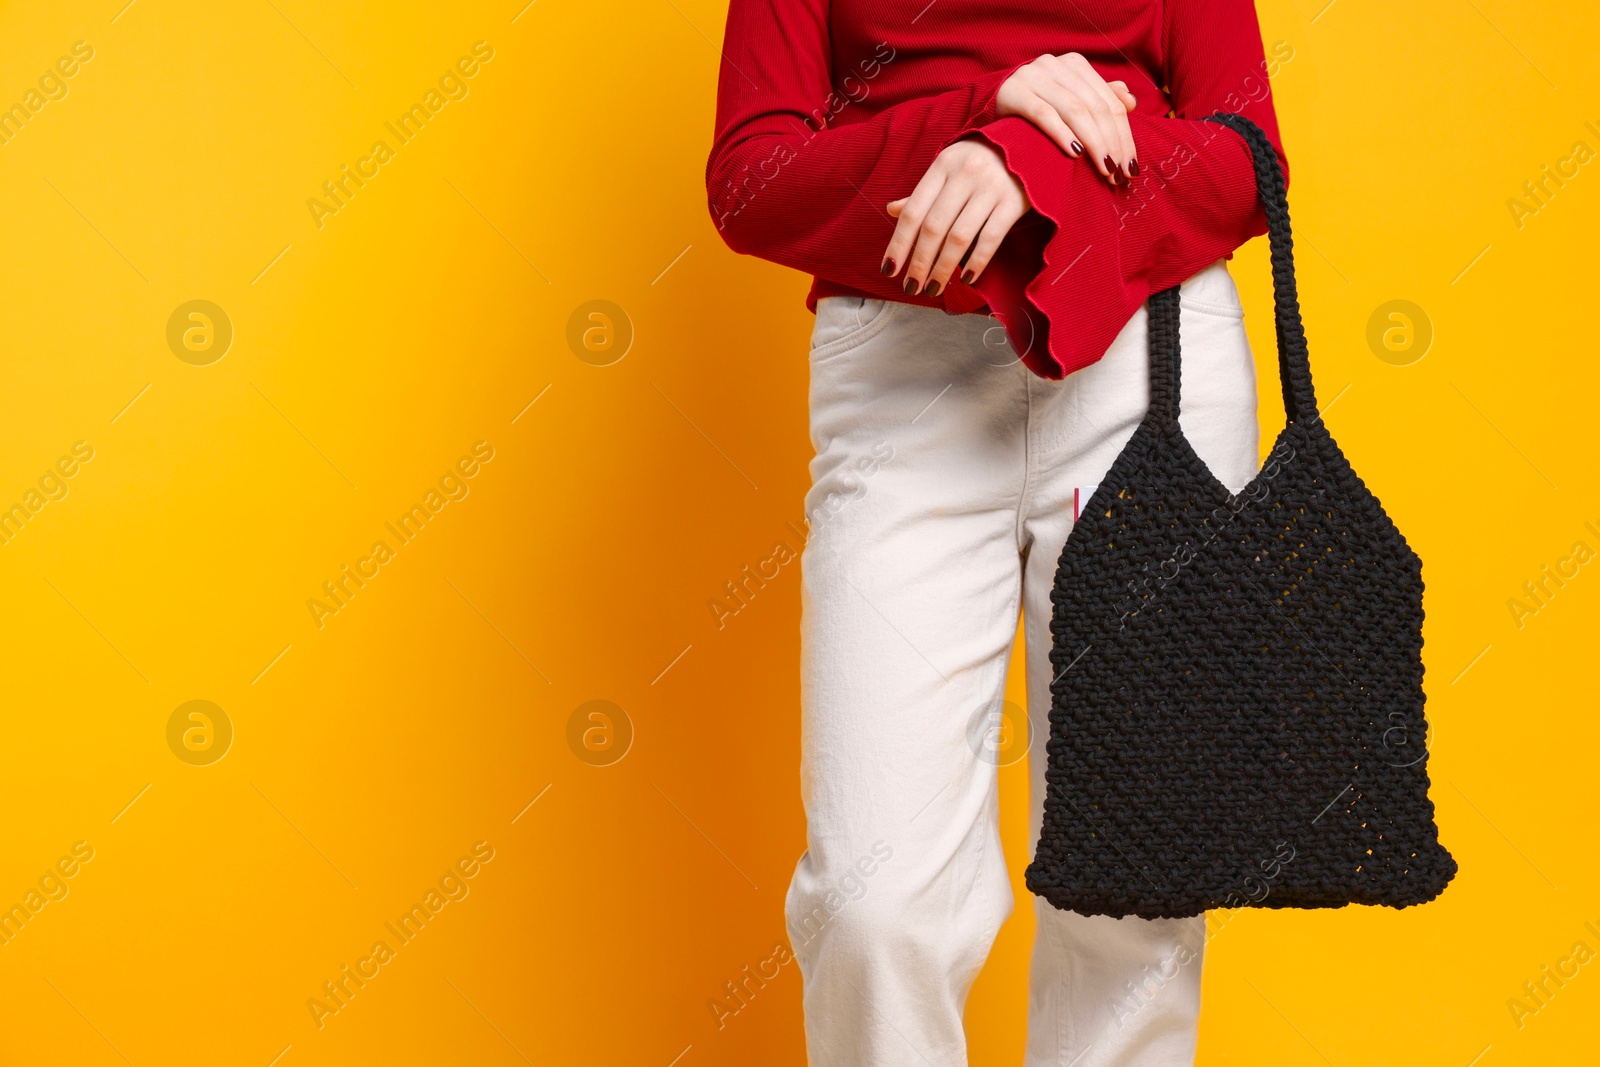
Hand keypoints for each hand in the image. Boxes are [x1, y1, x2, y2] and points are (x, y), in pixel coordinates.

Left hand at [882, 138, 1028, 295]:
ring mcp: (991, 187)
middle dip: (919, 263)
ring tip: (932, 288)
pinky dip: (976, 262)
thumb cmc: (984, 159)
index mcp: (943, 164)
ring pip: (959, 237)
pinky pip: (990, 239)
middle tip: (911, 287)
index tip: (889, 270)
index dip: (898, 243)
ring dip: (942, 268)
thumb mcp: (951, 166)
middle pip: (933, 228)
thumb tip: (892, 211)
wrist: (1033, 140)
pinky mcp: (1014, 201)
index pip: (913, 211)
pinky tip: (965, 278)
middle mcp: (964, 173)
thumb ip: (925, 191)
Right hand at [996, 52, 1137, 184]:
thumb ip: (1098, 99)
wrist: (988, 106)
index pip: (1110, 103)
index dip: (1125, 136)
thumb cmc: (1033, 110)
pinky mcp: (1013, 92)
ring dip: (1094, 143)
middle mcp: (1056, 64)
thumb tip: (1131, 101)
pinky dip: (1062, 134)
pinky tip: (1075, 154)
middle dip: (1112, 144)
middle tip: (1118, 174)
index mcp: (1075, 65)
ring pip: (1075, 110)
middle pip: (1096, 107)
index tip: (1130, 167)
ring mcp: (1033, 75)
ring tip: (1104, 170)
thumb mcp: (1068, 102)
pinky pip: (1044, 114)